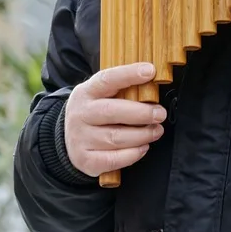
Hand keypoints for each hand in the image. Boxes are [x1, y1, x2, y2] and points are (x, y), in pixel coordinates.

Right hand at [64, 62, 166, 177]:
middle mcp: (80, 114)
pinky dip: (133, 154)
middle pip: (111, 112)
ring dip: (142, 135)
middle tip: (160, 114)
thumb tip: (153, 80)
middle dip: (141, 113)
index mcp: (86, 92)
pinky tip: (143, 147)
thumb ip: (123, 88)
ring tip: (156, 131)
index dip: (129, 74)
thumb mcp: (102, 95)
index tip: (150, 71)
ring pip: (115, 138)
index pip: (107, 79)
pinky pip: (113, 160)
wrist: (70, 138)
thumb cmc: (96, 112)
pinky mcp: (85, 160)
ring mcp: (80, 138)